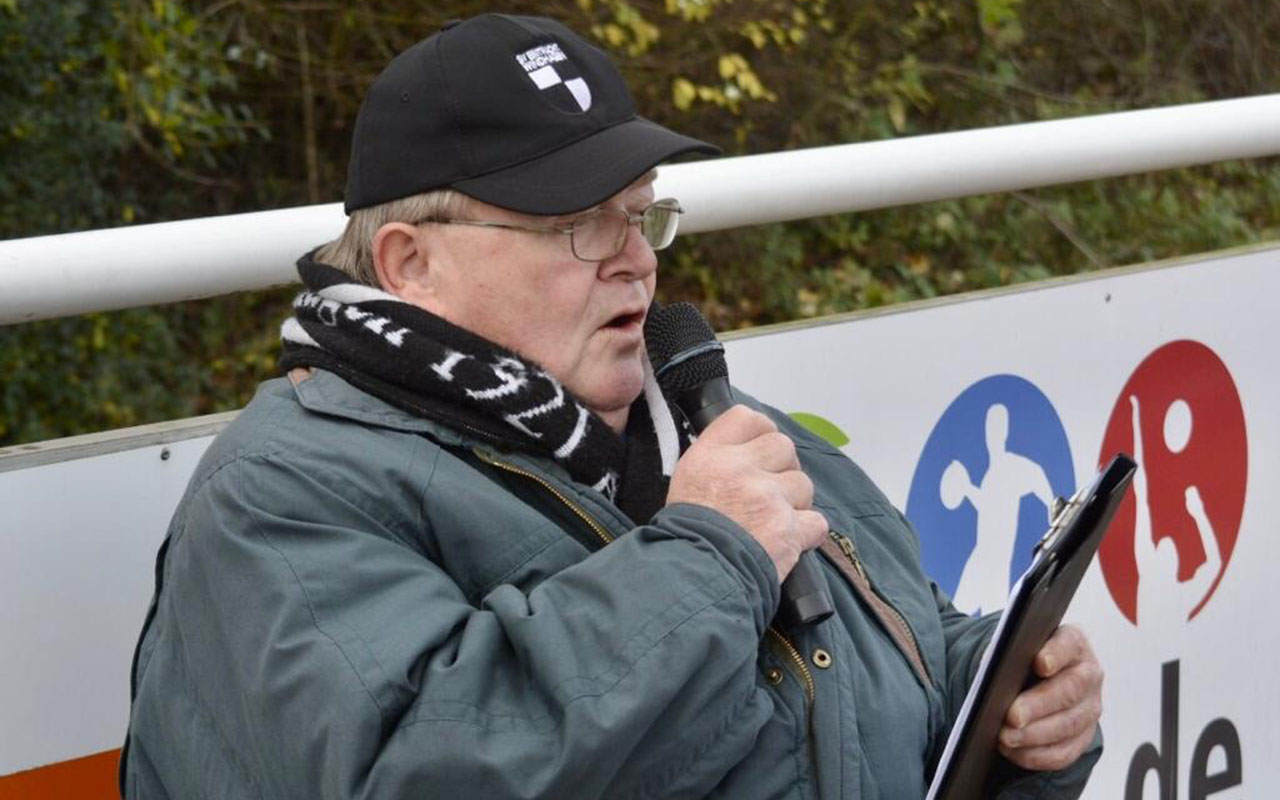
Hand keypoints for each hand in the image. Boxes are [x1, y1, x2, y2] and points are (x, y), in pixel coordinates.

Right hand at [666, 405, 828, 580]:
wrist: (693, 581)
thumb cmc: (685, 538)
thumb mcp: (685, 485)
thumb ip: (714, 463)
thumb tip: (744, 454)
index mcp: (710, 456)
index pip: (748, 418)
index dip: (761, 431)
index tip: (761, 449)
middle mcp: (740, 470)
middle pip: (783, 446)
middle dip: (783, 468)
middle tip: (769, 491)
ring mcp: (767, 498)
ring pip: (803, 484)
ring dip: (794, 503)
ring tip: (771, 523)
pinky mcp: (789, 529)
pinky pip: (816, 522)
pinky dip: (806, 534)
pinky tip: (787, 542)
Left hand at [998, 625, 1103, 770]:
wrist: (1033, 680)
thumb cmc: (1021, 660)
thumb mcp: (1015, 648)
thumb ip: (1007, 652)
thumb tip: (990, 670)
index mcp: (1072, 643)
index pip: (1068, 644)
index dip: (1055, 654)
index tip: (1039, 663)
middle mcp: (1088, 674)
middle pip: (1069, 690)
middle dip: (1038, 705)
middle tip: (1012, 716)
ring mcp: (1089, 708)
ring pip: (1068, 725)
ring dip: (1034, 735)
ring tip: (1005, 737)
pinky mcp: (1083, 737)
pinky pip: (1064, 751)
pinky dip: (1036, 754)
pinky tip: (1012, 751)